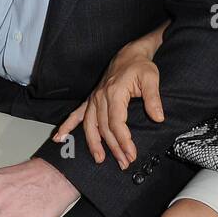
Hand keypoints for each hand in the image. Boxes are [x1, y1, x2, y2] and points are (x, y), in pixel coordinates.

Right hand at [52, 45, 162, 168]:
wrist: (129, 53)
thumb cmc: (140, 66)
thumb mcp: (151, 78)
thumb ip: (153, 98)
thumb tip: (158, 117)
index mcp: (114, 93)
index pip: (117, 123)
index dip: (123, 141)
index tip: (131, 154)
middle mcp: (101, 97)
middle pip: (104, 128)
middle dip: (114, 148)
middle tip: (124, 162)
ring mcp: (94, 98)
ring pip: (90, 125)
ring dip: (93, 143)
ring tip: (99, 158)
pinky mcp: (92, 99)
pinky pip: (77, 114)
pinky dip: (67, 125)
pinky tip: (59, 137)